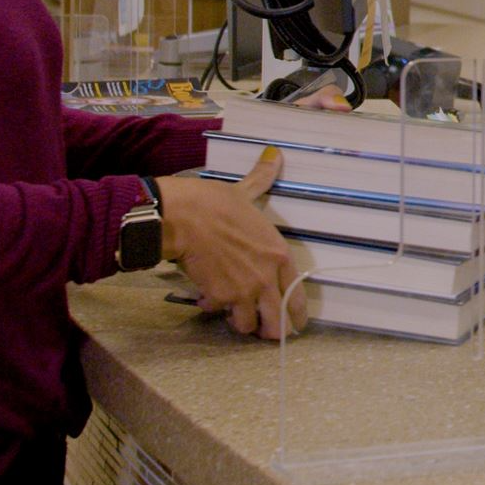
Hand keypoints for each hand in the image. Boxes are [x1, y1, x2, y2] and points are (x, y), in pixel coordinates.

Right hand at [156, 146, 303, 340]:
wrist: (186, 217)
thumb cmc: (216, 202)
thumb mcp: (246, 192)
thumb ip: (263, 179)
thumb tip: (274, 154)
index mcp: (279, 254)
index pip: (298, 296)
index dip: (296, 315)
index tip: (293, 324)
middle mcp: (268, 277)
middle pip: (279, 323)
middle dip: (271, 330)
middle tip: (261, 329)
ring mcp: (245, 290)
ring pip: (250, 326)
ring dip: (240, 323)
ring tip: (231, 313)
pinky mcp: (221, 297)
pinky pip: (221, 314)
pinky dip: (213, 310)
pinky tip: (206, 299)